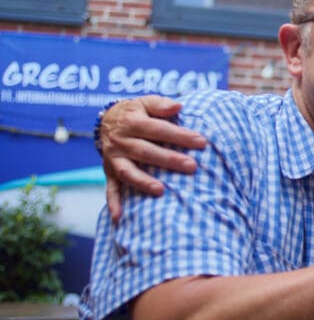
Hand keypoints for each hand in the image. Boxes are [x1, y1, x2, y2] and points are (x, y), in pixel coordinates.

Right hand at [101, 96, 207, 220]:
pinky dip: (113, 203)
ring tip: (161, 190)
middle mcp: (121, 141)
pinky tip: (120, 217)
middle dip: (169, 160)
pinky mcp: (109, 171)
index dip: (180, 135)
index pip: (159, 129)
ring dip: (143, 182)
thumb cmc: (136, 112)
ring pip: (127, 171)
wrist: (106, 120)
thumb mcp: (145, 102)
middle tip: (192, 166)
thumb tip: (178, 106)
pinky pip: (110, 188)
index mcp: (133, 122)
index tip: (202, 142)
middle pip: (146, 151)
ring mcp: (114, 158)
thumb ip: (161, 105)